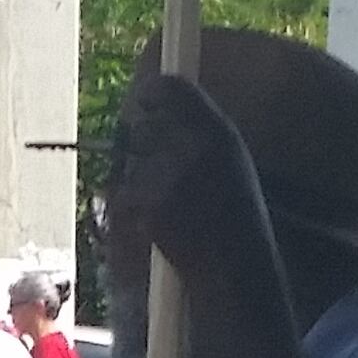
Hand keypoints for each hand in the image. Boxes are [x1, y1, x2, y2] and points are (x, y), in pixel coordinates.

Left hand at [101, 68, 286, 314]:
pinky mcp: (149, 201)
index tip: (144, 101)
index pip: (172, 87)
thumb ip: (200, 132)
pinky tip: (161, 226)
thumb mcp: (232, 164)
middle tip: (163, 178)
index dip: (152, 92)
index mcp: (220, 131)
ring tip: (171, 209)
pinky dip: (133, 210)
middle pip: (142, 127)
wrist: (234, 270)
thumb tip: (157, 107)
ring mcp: (169, 172)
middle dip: (142, 148)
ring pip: (130, 165)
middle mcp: (194, 145)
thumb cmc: (234, 220)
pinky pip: (123, 195)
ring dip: (139, 184)